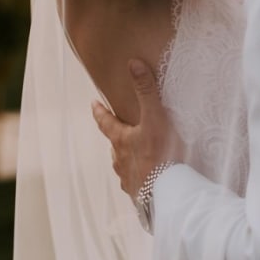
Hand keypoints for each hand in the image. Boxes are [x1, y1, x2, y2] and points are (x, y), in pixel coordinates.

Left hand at [92, 59, 183, 199]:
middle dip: (116, 136)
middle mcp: (120, 161)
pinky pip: (135, 183)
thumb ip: (146, 91)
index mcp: (121, 141)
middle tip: (119, 129)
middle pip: (114, 145)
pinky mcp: (139, 195)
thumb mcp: (155, 118)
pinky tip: (147, 179)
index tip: (93, 104)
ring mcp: (128, 180)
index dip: (99, 112)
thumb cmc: (161, 155)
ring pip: (122, 165)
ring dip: (127, 158)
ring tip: (136, 154)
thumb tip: (133, 63)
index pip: (104, 123)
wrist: (166, 194)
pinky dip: (139, 177)